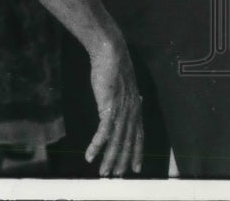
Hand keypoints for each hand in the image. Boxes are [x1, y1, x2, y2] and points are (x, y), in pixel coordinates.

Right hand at [86, 38, 143, 175]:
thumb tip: (137, 98)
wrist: (111, 54)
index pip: (139, 136)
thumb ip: (130, 95)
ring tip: (104, 173)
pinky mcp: (109, 109)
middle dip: (122, 161)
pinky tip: (90, 156)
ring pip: (116, 142)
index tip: (136, 167)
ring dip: (109, 159)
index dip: (137, 152)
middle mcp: (132, 113)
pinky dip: (97, 146)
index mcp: (136, 108)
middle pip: (128, 143)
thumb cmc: (115, 65)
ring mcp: (121, 112)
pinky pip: (103, 133)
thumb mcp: (125, 83)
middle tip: (117, 176)